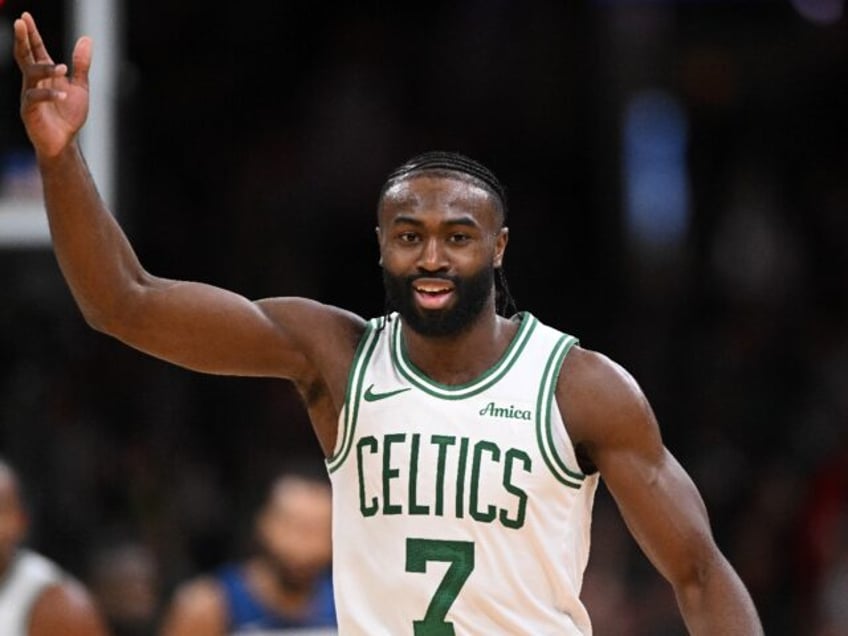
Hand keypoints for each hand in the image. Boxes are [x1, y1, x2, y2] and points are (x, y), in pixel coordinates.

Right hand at [14, 12, 91, 158]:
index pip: (36, 49)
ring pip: (31, 75)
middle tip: (20, 23)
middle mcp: (34, 82)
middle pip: (24, 56)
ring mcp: (29, 95)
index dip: (31, 34)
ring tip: (62, 68)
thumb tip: (86, 38)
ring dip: (45, 69)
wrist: (65, 142)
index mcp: (45, 75)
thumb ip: (81, 64)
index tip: (25, 17)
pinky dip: (50, 96)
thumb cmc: (69, 115)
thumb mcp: (80, 87)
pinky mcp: (29, 111)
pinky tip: (63, 96)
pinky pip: (35, 98)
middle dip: (23, 39)